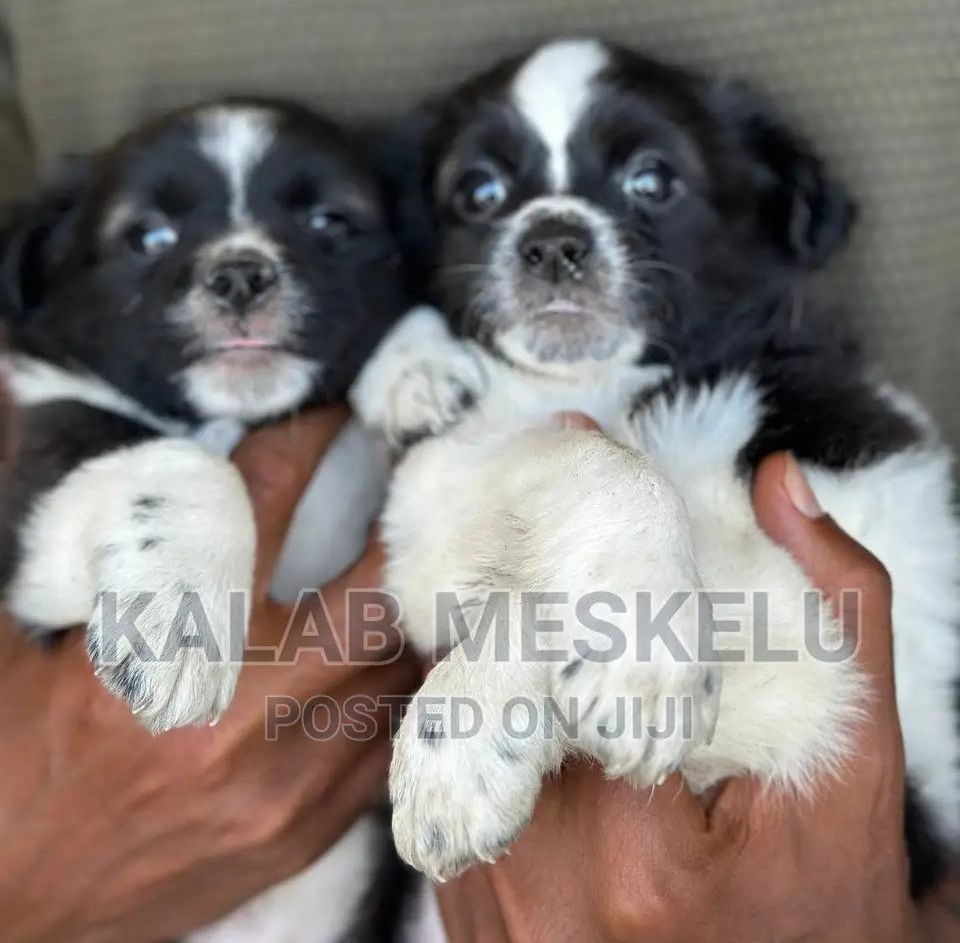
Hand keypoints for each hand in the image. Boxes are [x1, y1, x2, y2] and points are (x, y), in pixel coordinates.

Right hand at [0, 406, 418, 942]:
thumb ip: (95, 541)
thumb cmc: (18, 754)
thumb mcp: (37, 632)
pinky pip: (385, 749)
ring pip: (399, 674)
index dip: (307, 437)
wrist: (9, 903)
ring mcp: (285, 782)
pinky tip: (396, 667)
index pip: (263, 500)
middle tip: (421, 490)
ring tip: (427, 573)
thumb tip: (94, 434)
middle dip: (407, 535)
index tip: (337, 405)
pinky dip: (395, 698)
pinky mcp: (302, 832)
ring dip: (412, 619)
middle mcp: (243, 711)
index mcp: (167, 643)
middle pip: (376, 594)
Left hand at [437, 418, 936, 942]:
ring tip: (526, 590)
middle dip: (518, 601)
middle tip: (540, 511)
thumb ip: (836, 616)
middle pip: (496, 697)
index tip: (578, 469)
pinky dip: (479, 730)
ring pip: (455, 739)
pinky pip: (448, 795)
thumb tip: (777, 482)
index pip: (568, 670)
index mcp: (639, 859)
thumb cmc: (826, 901)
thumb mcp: (857, 770)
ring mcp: (496, 920)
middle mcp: (546, 897)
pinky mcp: (472, 925)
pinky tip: (521, 690)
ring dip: (488, 658)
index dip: (572, 569)